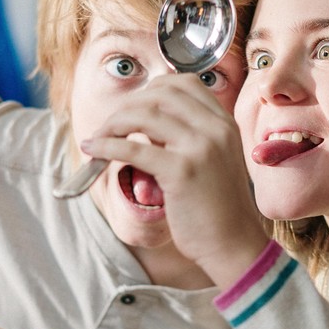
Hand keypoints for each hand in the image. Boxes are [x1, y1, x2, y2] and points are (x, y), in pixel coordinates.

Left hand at [80, 74, 267, 285]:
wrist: (234, 244)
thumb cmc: (218, 209)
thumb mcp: (213, 161)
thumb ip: (188, 138)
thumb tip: (145, 124)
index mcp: (225, 123)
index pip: (184, 83)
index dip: (152, 89)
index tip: (133, 107)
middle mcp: (216, 128)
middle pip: (160, 93)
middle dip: (128, 104)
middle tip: (110, 124)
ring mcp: (201, 147)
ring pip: (145, 114)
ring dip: (114, 122)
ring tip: (99, 137)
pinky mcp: (182, 171)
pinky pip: (134, 148)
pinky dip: (107, 145)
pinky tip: (94, 151)